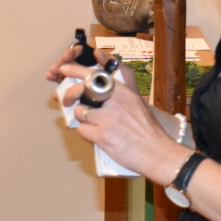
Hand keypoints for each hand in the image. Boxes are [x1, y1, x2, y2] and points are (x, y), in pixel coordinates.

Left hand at [52, 58, 187, 182]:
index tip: (64, 69)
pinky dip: (86, 134)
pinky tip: (97, 136)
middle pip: (79, 91)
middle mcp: (113, 101)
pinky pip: (82, 130)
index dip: (75, 69)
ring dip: (82, 118)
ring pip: (80, 112)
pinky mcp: (102, 136)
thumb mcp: (137, 101)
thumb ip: (121, 90)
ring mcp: (106, 118)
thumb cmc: (148, 128)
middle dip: (69, 95)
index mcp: (122, 90)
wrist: (156, 151)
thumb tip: (107, 83)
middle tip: (67, 101)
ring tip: (93, 124)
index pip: (94, 74)